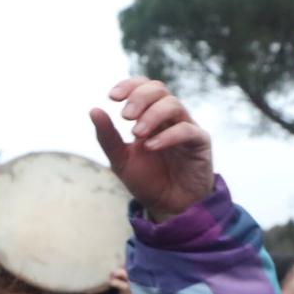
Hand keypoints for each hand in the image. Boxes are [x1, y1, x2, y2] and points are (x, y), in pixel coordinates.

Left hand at [90, 79, 213, 223]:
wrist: (168, 208)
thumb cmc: (147, 181)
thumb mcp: (120, 160)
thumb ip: (108, 137)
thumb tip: (93, 109)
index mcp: (151, 116)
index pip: (144, 87)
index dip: (130, 85)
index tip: (112, 97)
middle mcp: (170, 118)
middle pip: (159, 90)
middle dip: (140, 98)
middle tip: (125, 116)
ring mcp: (187, 128)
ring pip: (173, 105)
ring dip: (152, 115)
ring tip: (136, 134)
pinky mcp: (200, 144)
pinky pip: (187, 130)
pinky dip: (168, 135)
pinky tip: (151, 146)